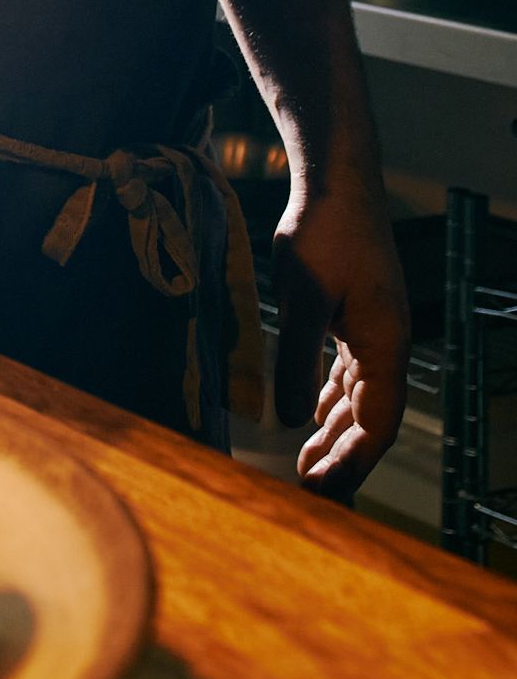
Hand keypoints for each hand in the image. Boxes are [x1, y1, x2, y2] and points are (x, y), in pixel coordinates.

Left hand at [272, 170, 411, 500]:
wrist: (338, 185)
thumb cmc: (326, 234)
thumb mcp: (303, 298)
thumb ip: (296, 360)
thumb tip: (289, 421)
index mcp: (385, 346)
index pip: (377, 425)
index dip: (352, 463)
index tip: (320, 491)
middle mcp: (388, 346)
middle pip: (370, 420)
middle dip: (342, 459)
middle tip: (308, 493)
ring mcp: (375, 333)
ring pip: (358, 401)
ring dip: (334, 434)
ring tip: (305, 467)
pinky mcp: (357, 321)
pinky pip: (349, 376)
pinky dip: (330, 402)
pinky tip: (312, 420)